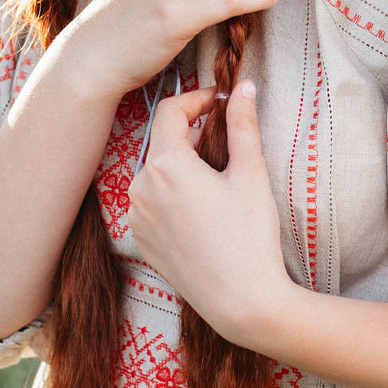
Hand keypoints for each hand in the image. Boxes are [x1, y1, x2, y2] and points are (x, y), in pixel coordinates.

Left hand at [127, 81, 294, 346]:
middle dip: (192, 136)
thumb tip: (243, 86)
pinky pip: (150, 203)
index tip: (220, 102)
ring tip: (215, 181)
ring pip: (155, 173)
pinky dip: (170, 195)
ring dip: (180, 166)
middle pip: (164, 143)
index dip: (197, 99)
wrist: (240, 301)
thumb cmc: (250, 236)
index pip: (171, 111)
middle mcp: (140, 187)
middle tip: (225, 143)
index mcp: (166, 164)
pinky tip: (200, 212)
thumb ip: (242, 124)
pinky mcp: (139, 240)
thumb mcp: (251, 174)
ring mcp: (136, 216)